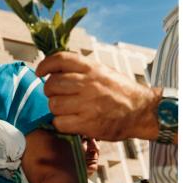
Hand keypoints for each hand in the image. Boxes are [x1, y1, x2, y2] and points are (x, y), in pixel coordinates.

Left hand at [35, 51, 160, 140]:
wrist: (143, 111)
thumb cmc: (120, 92)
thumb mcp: (102, 71)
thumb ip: (80, 69)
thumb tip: (53, 69)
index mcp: (92, 68)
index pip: (60, 59)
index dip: (45, 65)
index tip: (40, 72)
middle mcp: (89, 84)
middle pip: (51, 84)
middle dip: (50, 91)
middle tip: (57, 95)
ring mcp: (88, 104)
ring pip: (53, 104)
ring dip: (56, 108)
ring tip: (67, 109)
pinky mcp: (88, 123)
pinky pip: (60, 122)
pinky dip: (61, 123)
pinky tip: (70, 121)